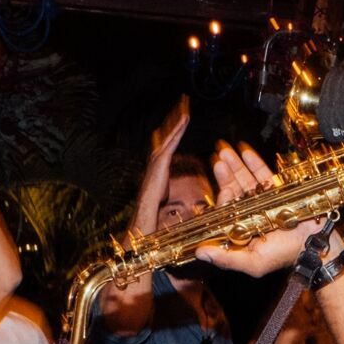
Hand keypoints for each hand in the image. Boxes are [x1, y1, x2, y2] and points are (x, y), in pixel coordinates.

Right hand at [133, 97, 189, 232]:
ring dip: (175, 122)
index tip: (182, 119)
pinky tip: (184, 120)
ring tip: (186, 105)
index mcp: (160, 180)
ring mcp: (154, 171)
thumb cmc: (158, 233)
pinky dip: (176, 134)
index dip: (174, 135)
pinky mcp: (157, 173)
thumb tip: (200, 205)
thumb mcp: (179, 216)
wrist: (142, 240)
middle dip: (173, 122)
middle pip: (165, 141)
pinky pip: (168, 149)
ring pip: (166, 141)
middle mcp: (155, 172)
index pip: (168, 152)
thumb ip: (189, 208)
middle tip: (184, 103)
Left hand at [191, 141, 328, 276]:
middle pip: (234, 190)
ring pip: (247, 180)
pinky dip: (255, 163)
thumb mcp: (253, 264)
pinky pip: (264, 175)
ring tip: (225, 150)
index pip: (227, 210)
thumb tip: (200, 253)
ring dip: (236, 165)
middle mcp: (251, 213)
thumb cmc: (284, 257)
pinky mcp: (278, 191)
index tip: (223, 190)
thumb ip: (226, 260)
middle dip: (225, 174)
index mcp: (242, 230)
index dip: (223, 197)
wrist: (314, 245)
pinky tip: (245, 151)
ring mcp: (265, 201)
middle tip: (217, 158)